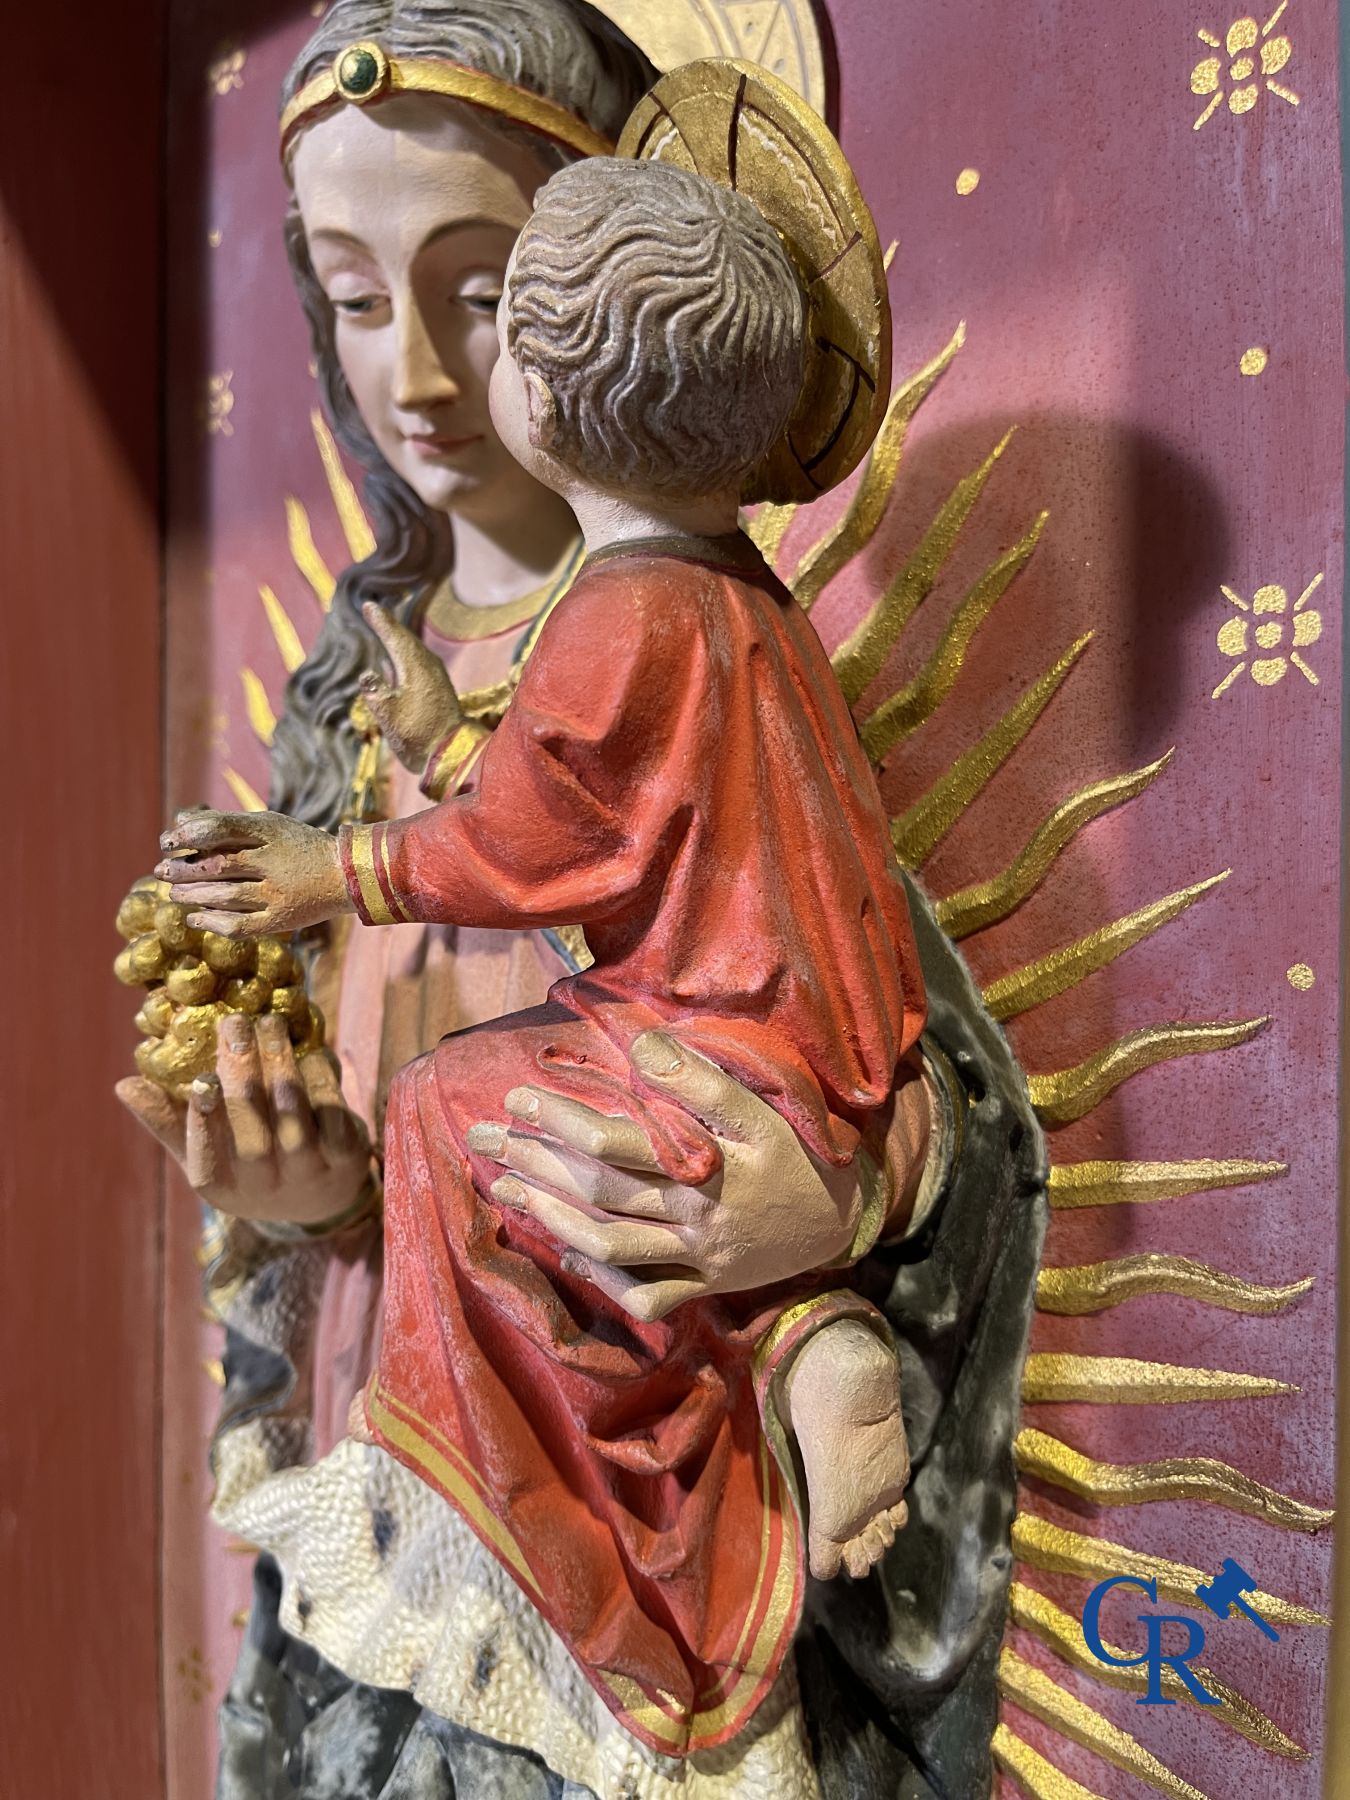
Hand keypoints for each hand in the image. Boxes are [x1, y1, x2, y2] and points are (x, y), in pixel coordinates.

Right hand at [116, 1013, 371, 1225]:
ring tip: (268, 1023)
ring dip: (279, 1065)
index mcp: (220, 1185)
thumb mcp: (204, 1149)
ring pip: (292, 1119)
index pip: (205, 1157)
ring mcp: (308, 1174)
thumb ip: (167, 1119)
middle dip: (242, 1073)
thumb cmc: (248, 1163)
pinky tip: (309, 1050)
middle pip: (251, 1133)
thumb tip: (125, 1085)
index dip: (204, 1121)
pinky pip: (332, 1116)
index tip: (202, 1080)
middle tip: (235, 1024)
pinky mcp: (347, 1158)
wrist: (319, 1198)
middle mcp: (263, 1187)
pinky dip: (320, 1079)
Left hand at [156, 808, 350, 937]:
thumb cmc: (297, 846)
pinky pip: (240, 926)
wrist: (345, 875)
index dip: (189, 835)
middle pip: (218, 865)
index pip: (221, 828)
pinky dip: (212, 922)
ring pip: (225, 896)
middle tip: (161, 872)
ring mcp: (278, 894)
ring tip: (174, 894)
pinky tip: (194, 917)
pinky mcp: (280, 920)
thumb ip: (227, 824)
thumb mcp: (269, 825)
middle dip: (183, 870)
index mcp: (271, 832)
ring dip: (192, 895)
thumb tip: (178, 824)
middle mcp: (274, 862)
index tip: (168, 841)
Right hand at [359, 601, 460, 772]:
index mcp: (415, 667)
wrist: (451, 755)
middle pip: (405, 639)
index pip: (394, 637)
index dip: (380, 621)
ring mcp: (434, 678)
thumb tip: (367, 675)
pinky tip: (392, 662)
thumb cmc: (418, 736)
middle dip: (388, 625)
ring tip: (383, 629)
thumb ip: (375, 694)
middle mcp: (427, 667)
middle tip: (372, 610)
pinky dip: (403, 657)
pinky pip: (416, 664)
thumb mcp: (389, 717)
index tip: (368, 605)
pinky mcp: (437, 691)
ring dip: (397, 640)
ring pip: (412, 651)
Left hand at [465, 1031, 864, 1322]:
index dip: (561, 1122)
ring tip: (505, 1188)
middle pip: (599, 1192)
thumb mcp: (764, 1107)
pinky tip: (568, 1253)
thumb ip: (702, 1081)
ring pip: (612, 1243)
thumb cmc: (801, 1150)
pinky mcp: (709, 1284)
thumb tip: (642, 1047)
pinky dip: (606, 1280)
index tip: (516, 1097)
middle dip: (535, 1164)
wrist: (850, 1217)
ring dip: (551, 1217)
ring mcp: (701, 1256)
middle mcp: (696, 1216)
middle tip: (483, 1139)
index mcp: (706, 1166)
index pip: (616, 1144)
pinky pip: (650, 1294)